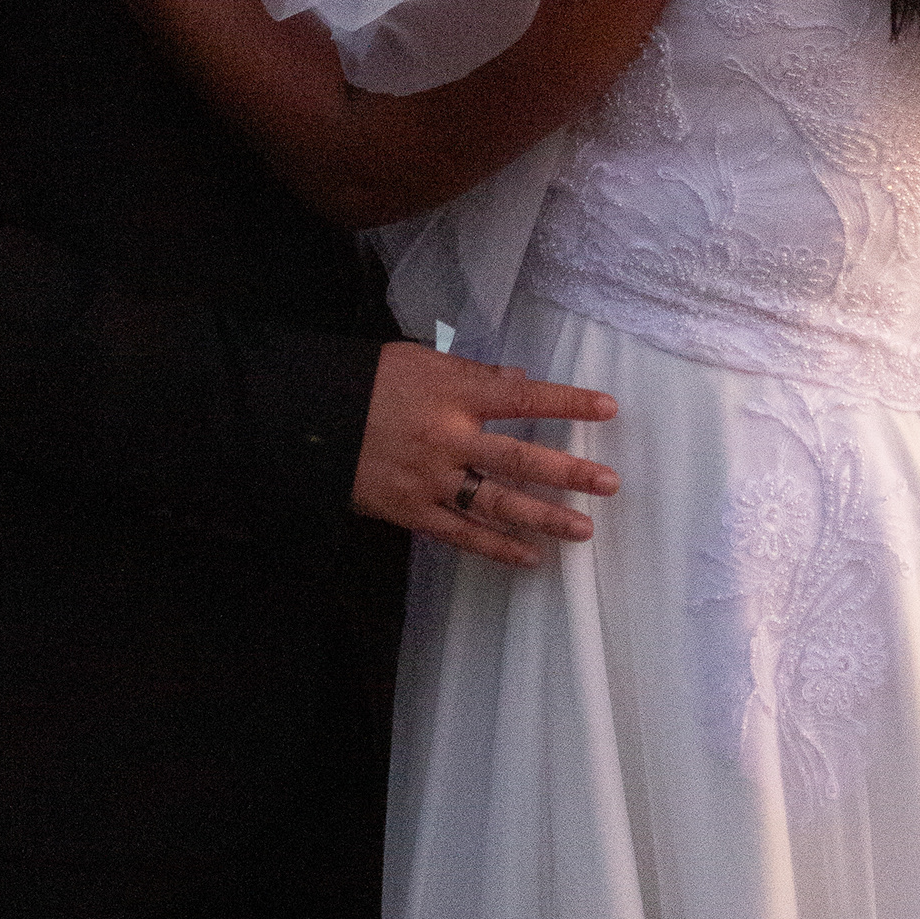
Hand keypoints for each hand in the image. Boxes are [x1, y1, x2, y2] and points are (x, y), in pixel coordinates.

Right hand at [352, 341, 617, 569]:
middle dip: (568, 472)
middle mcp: (449, 438)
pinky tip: (529, 558)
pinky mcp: (411, 511)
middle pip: (519, 458)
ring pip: (496, 503)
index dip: (568, 401)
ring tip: (582, 531)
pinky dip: (496, 548)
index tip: (609, 407)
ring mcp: (431, 479)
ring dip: (543, 518)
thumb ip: (474, 373)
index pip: (523, 396)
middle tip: (610, 484)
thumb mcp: (422, 361)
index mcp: (454, 393)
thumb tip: (520, 381)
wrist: (310, 418)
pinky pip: (461, 535)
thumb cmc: (369, 380)